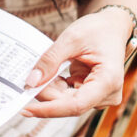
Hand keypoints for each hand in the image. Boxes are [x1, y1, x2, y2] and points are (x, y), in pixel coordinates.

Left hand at [21, 7, 135, 118]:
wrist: (112, 27)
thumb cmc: (97, 30)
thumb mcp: (71, 38)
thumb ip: (50, 60)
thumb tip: (31, 82)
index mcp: (108, 80)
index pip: (76, 105)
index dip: (50, 109)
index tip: (27, 109)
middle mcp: (108, 94)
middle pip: (69, 104)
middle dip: (46, 93)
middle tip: (25, 82)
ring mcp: (101, 96)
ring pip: (66, 101)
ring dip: (50, 89)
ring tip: (39, 72)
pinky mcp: (92, 95)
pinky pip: (69, 96)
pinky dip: (56, 87)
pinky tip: (48, 75)